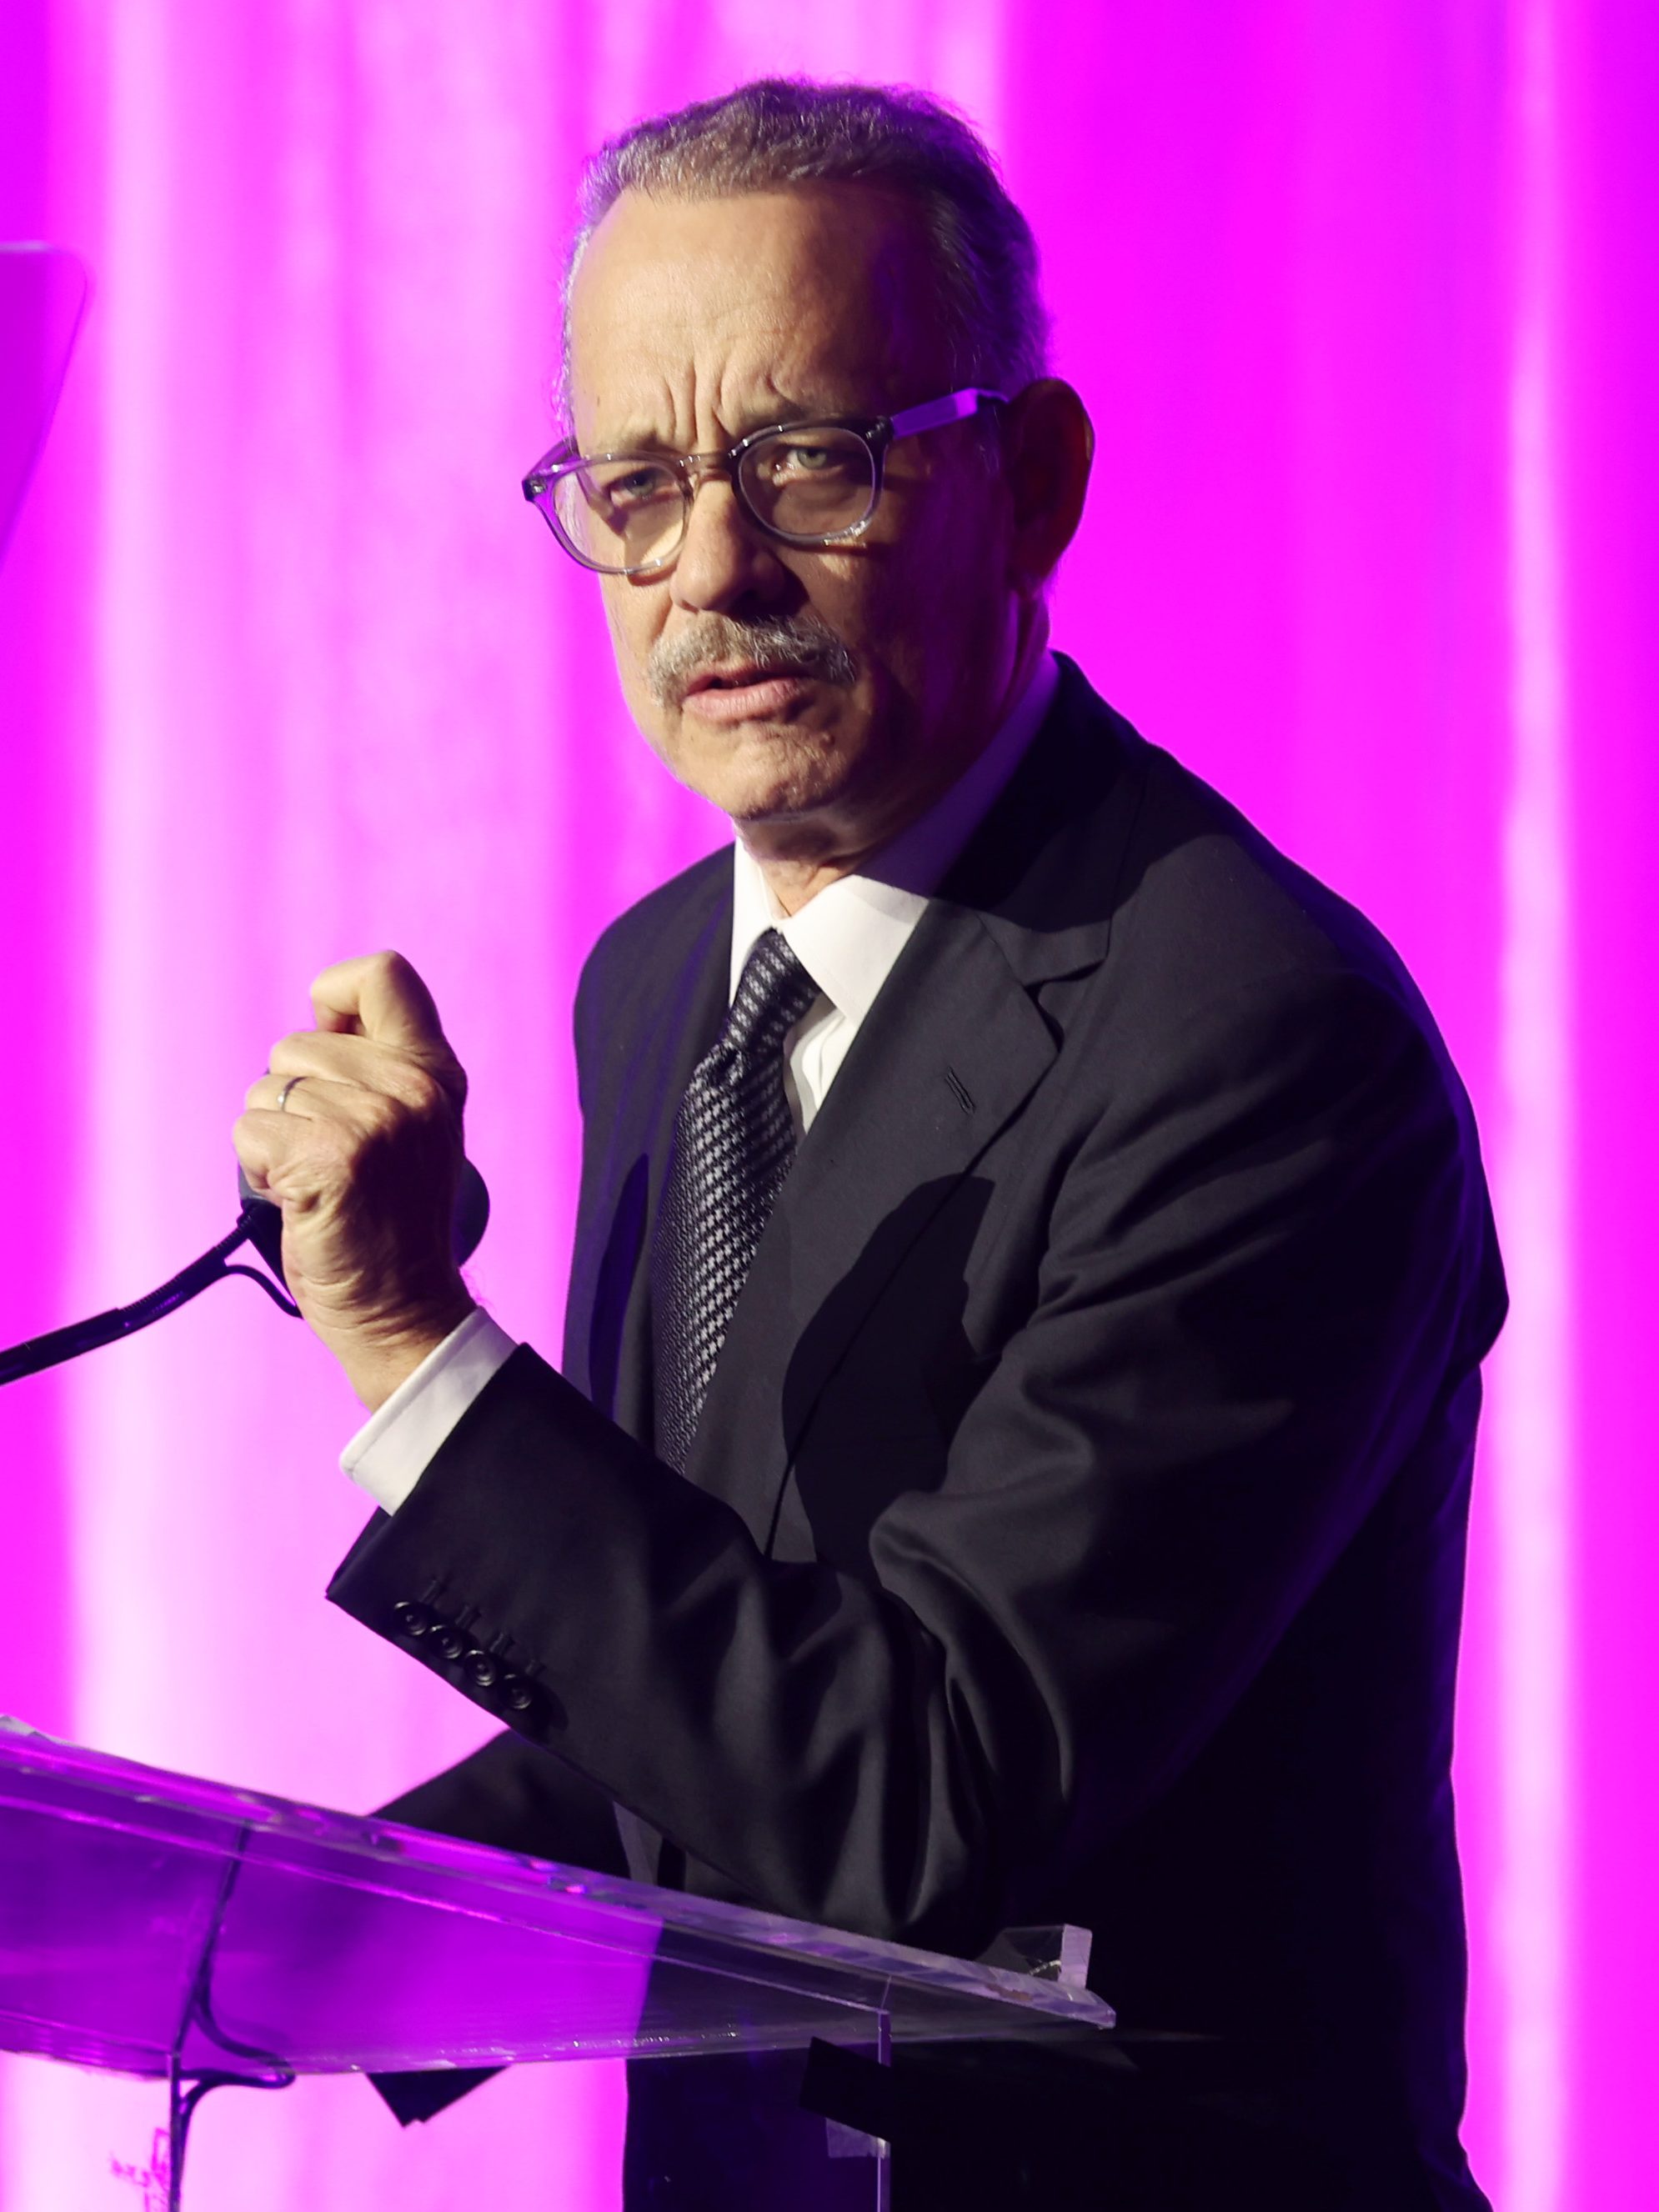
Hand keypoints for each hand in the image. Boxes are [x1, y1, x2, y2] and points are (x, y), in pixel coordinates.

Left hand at [234, 952, 475, 1409]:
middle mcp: (413, 1087)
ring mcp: (376, 1121)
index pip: (381, 974)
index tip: (334, 1048)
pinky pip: (248, 1131)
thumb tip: (319, 1016)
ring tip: (318, 1180)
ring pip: (265, 1090)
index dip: (334, 999)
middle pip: (295, 1043)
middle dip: (290, 1098)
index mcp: (437, 1071)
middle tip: (332, 1155)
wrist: (405, 1311)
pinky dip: (259, 1168)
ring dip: (273, 1139)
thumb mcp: (414, 1126)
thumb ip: (381, 1067)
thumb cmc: (393, 1222)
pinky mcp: (332, 1158)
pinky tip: (300, 1199)